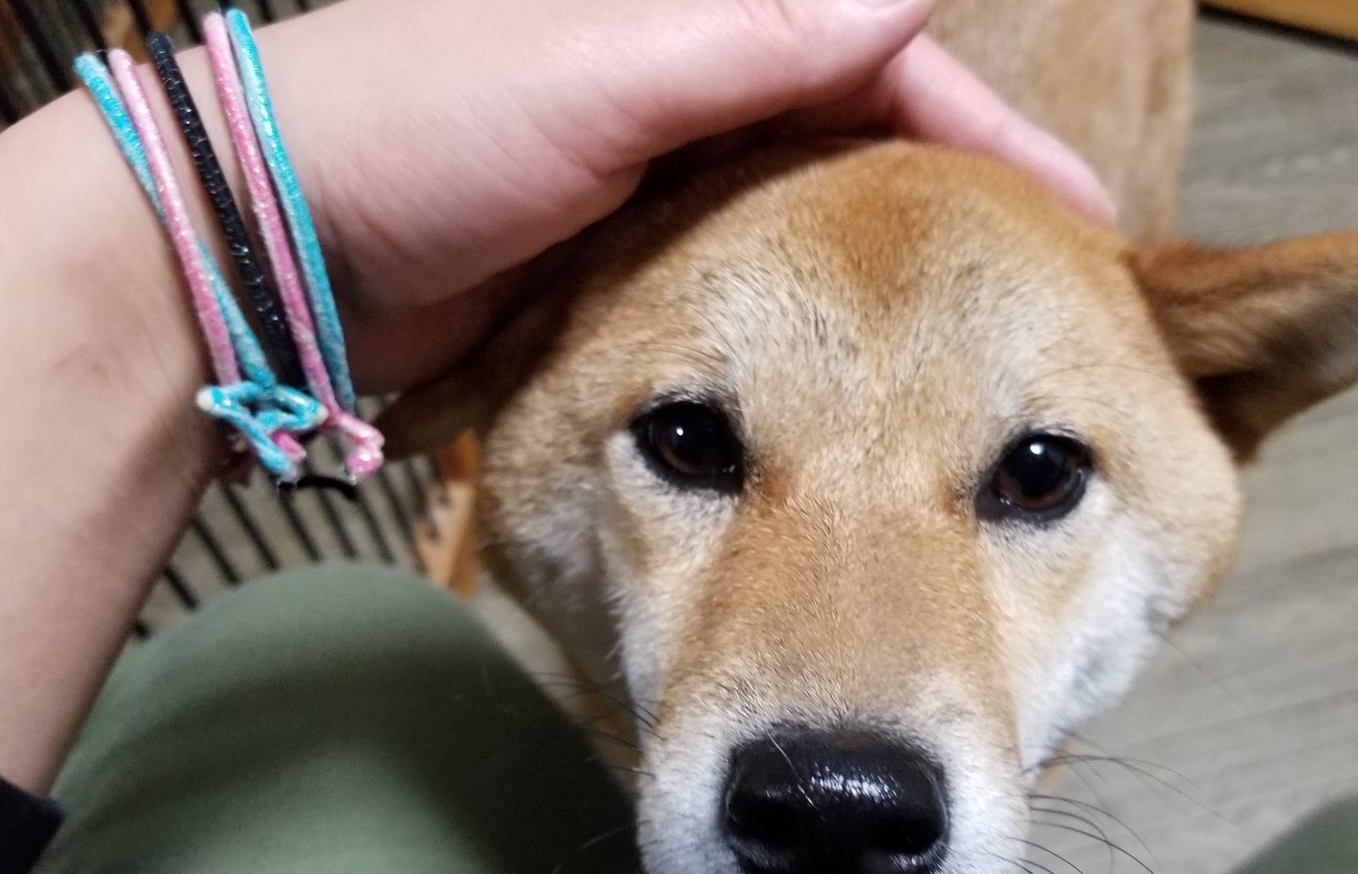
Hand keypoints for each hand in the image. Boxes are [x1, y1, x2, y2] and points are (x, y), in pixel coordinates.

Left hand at [258, 0, 1114, 392]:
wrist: (280, 246)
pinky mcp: (625, 256)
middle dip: (958, 198)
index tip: (1077, 215)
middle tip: (1051, 286)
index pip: (880, 60)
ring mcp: (657, 175)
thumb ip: (761, 29)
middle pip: (862, 133)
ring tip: (977, 332)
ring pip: (809, 213)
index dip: (988, 133)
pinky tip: (857, 355)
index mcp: (693, 17)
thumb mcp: (602, 73)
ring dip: (890, 263)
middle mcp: (686, 82)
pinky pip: (744, 276)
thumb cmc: (423, 132)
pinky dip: (805, 306)